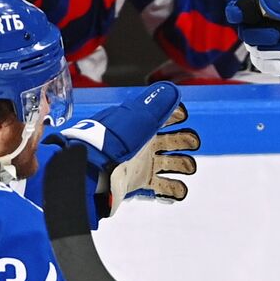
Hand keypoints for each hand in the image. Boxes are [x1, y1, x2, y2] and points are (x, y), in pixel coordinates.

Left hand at [48, 83, 198, 222]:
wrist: (90, 171)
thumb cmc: (111, 141)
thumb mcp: (134, 119)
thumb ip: (157, 105)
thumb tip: (173, 90)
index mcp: (142, 126)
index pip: (166, 117)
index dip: (178, 115)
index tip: (182, 116)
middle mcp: (145, 145)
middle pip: (175, 141)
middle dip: (188, 140)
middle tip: (189, 142)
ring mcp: (143, 165)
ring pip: (175, 164)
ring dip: (185, 165)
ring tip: (185, 168)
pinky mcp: (141, 185)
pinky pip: (165, 189)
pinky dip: (175, 190)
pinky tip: (176, 189)